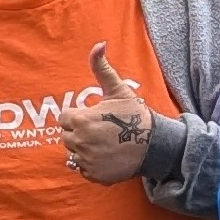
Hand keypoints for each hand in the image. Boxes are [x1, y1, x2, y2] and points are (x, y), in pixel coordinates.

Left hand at [56, 42, 158, 185]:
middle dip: (79, 133)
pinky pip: (83, 169)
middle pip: (66, 137)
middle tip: (100, 131)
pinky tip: (106, 157)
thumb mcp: (118, 90)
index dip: (78, 116)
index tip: (94, 117)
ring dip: (83, 149)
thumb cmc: (135, 115)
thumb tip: (99, 44)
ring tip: (103, 144)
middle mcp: (80, 142)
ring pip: (73, 153)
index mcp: (80, 120)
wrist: (155, 145)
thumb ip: (102, 68)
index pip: (64, 118)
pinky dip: (91, 165)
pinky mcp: (94, 175)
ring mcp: (87, 160)